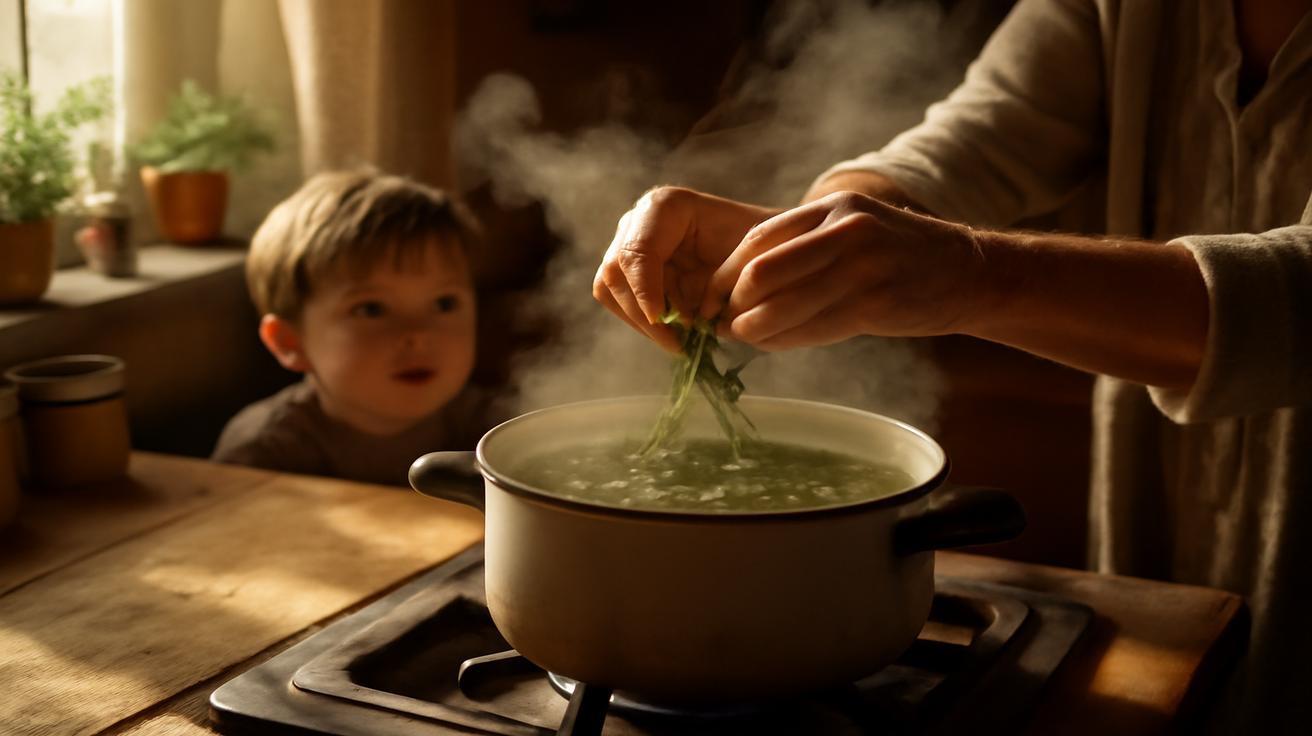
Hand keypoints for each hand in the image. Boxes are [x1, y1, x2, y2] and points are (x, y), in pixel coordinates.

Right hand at [593, 187, 781, 351]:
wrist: (766, 254)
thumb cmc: (766, 248)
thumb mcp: (755, 256)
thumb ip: (725, 274)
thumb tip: (694, 316)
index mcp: (666, 207)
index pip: (636, 249)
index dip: (643, 288)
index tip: (661, 320)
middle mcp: (639, 222)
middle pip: (615, 272)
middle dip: (642, 313)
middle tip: (678, 342)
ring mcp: (630, 246)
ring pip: (610, 290)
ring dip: (642, 323)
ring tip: (680, 342)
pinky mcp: (631, 274)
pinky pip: (620, 304)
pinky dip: (644, 326)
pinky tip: (675, 337)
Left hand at [700, 191, 984, 350]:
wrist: (969, 272)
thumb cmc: (899, 256)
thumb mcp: (854, 231)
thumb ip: (804, 248)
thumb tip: (739, 282)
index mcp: (834, 206)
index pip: (757, 239)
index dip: (725, 273)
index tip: (710, 296)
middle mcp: (846, 230)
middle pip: (761, 270)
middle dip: (731, 301)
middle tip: (719, 321)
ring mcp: (863, 266)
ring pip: (781, 304)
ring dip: (752, 328)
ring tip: (741, 336)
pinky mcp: (875, 304)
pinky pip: (812, 329)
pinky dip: (782, 341)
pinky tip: (771, 344)